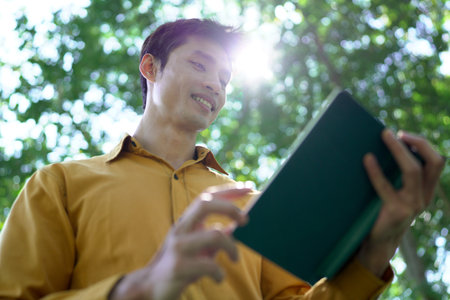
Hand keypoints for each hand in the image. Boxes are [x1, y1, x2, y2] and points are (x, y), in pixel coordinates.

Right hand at [109, 185, 250, 299]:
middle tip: (245, 220)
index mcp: (186, 222)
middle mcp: (180, 229)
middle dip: (230, 207)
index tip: (249, 186)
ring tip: (234, 258)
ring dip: (231, 246)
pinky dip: (219, 272)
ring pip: (214, 234)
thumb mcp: (196, 248)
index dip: (228, 190)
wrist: (150, 288)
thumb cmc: (179, 265)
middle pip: (206, 204)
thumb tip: (232, 228)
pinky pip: (209, 265)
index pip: (206, 197)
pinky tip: (218, 277)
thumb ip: (212, 237)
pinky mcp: (178, 267)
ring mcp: (178, 247)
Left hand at [357, 130, 444, 276]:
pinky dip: (376, 171)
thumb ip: (394, 175)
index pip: (436, 162)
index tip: (402, 134)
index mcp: (425, 190)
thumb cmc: (381, 210)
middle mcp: (424, 197)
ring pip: (414, 171)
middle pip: (433, 162)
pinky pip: (386, 187)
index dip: (423, 145)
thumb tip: (377, 144)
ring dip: (399, 150)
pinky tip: (367, 159)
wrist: (377, 242)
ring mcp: (412, 205)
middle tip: (392, 132)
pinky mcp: (396, 212)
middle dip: (417, 142)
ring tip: (384, 136)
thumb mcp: (394, 192)